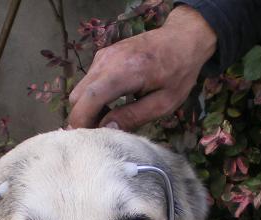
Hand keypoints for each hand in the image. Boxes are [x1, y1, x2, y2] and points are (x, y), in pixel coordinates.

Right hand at [67, 6, 216, 131]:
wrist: (183, 38)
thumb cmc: (179, 72)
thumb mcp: (163, 103)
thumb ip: (134, 116)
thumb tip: (106, 129)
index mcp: (123, 72)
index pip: (88, 99)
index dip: (82, 122)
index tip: (88, 141)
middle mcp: (106, 61)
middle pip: (77, 97)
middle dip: (83, 118)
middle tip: (101, 133)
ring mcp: (102, 56)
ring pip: (80, 90)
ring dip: (88, 108)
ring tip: (109, 119)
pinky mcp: (103, 55)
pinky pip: (88, 82)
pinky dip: (92, 97)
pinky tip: (111, 105)